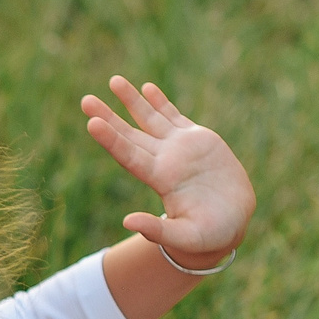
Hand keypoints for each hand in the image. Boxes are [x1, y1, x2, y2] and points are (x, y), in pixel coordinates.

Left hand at [81, 78, 255, 265]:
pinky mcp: (197, 140)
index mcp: (161, 181)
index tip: (92, 123)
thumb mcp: (186, 237)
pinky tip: (146, 88)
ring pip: (150, 119)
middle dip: (109, 117)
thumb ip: (158, 230)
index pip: (129, 156)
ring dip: (132, 101)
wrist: (233, 222)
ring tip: (114, 81)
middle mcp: (164, 161)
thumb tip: (126, 222)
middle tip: (85, 100)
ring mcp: (179, 149)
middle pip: (130, 135)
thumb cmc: (211, 235)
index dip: (111, 140)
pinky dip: (160, 102)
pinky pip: (174, 117)